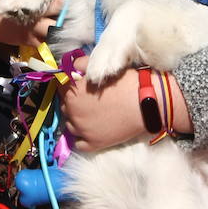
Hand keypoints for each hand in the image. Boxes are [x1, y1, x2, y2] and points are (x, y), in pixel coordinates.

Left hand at [57, 60, 191, 151]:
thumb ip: (82, 64)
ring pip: (71, 125)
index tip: (79, 87)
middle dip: (74, 103)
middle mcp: (73, 113)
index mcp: (73, 93)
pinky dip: (83, 138)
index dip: (69, 87)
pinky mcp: (93, 144)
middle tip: (89, 101)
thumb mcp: (103, 68)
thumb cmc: (126, 83)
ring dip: (77, 120)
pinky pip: (79, 144)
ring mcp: (82, 130)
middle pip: (66, 107)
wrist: (146, 103)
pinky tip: (92, 131)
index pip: (61, 89)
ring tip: (93, 116)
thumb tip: (72, 65)